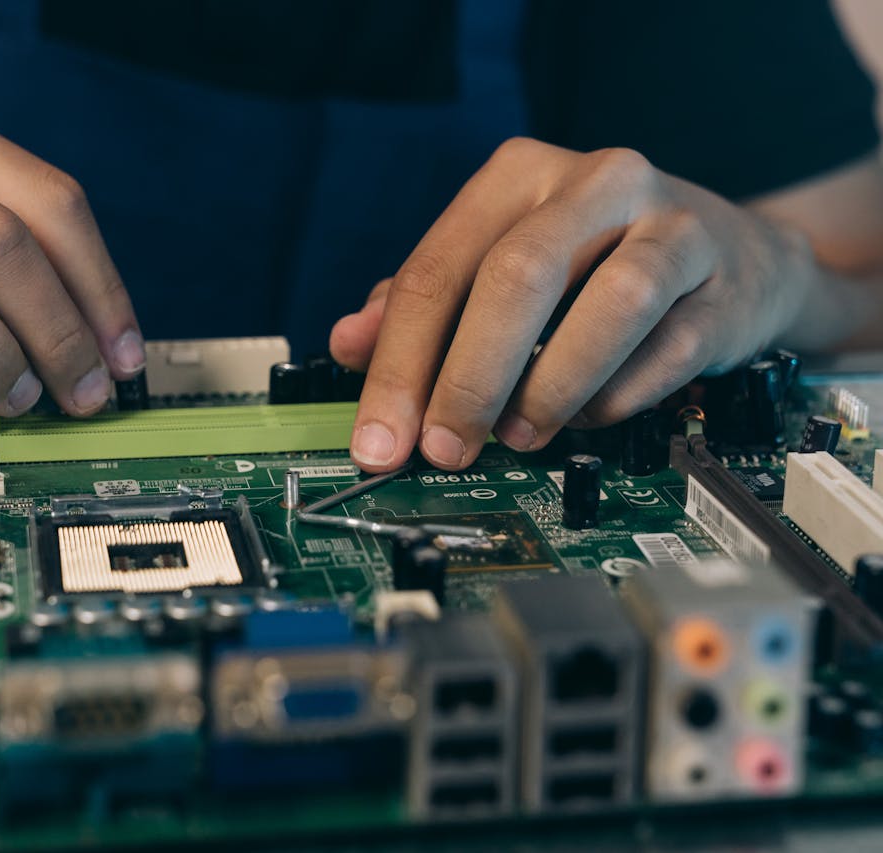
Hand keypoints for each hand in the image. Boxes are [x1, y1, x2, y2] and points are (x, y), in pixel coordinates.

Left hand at [330, 137, 817, 471]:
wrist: (733, 258)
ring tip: (517, 437)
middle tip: (444, 449)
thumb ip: (420, 304)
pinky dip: (616, 397)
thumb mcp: (497, 265)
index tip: (380, 441)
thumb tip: (347, 344)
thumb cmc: (593, 264)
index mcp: (518, 177)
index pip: (437, 270)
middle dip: (468, 379)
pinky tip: (584, 418)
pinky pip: (669, 351)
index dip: (398, 365)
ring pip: (611, 306)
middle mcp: (595, 183)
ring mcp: (671, 225)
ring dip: (550, 388)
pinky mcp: (722, 283)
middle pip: (516, 277)